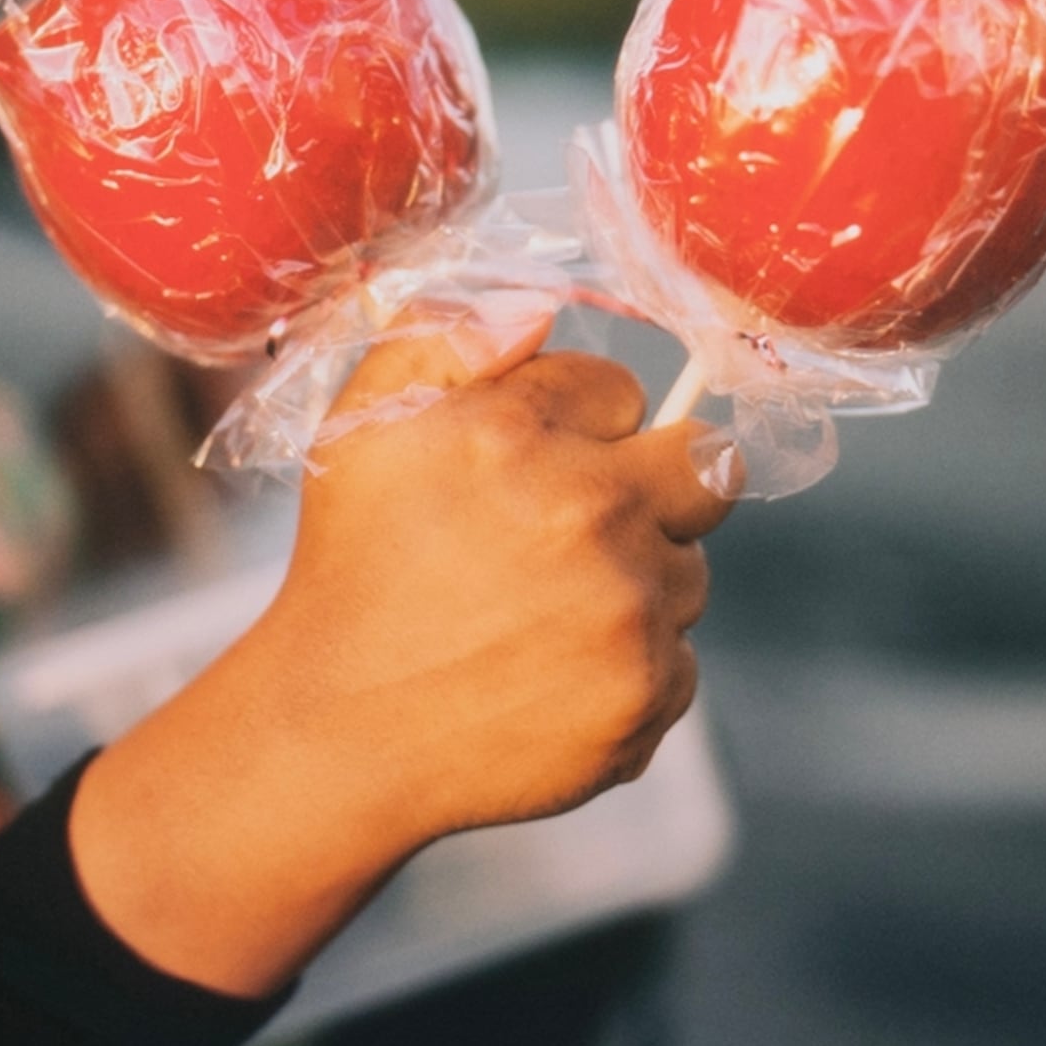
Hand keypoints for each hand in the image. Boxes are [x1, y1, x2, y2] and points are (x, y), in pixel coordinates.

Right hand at [68, 300, 738, 994]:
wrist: (339, 733)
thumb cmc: (350, 568)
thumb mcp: (361, 427)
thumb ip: (443, 338)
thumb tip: (541, 312)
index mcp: (518, 432)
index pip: (623, 389)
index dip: (584, 424)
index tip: (534, 467)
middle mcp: (587, 511)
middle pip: (706, 466)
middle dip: (658, 485)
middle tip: (583, 528)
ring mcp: (626, 607)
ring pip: (689, 571)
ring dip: (638, 582)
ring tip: (541, 617)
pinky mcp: (647, 691)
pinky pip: (681, 659)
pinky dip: (630, 668)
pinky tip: (552, 678)